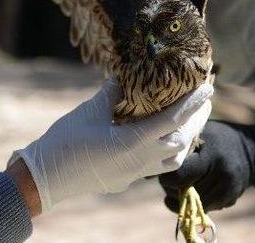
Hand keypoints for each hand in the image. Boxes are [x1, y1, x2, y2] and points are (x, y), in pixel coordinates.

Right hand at [9, 79, 212, 212]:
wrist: (46, 177)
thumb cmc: (66, 141)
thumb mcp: (90, 110)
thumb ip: (113, 93)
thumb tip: (126, 74)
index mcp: (132, 142)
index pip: (172, 121)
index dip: (192, 103)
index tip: (207, 88)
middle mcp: (139, 161)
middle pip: (180, 142)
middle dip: (196, 120)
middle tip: (205, 102)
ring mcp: (134, 174)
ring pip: (173, 160)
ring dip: (185, 140)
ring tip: (189, 121)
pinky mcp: (127, 180)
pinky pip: (157, 167)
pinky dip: (167, 152)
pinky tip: (163, 140)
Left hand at [159, 120, 254, 211]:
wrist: (254, 151)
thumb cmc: (219, 137)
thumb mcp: (202, 133)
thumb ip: (179, 147)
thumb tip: (146, 167)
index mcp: (210, 155)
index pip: (179, 176)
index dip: (166, 175)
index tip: (164, 168)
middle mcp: (220, 175)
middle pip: (182, 191)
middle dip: (171, 185)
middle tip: (172, 174)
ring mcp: (227, 190)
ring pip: (191, 202)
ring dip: (181, 195)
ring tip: (184, 179)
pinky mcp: (229, 200)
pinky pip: (203, 206)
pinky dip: (195, 199)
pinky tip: (197, 186)